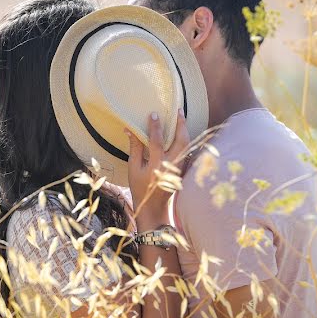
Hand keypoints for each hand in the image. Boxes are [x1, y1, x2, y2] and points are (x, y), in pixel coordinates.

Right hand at [126, 109, 189, 229]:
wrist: (154, 207)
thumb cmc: (140, 188)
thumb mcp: (133, 169)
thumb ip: (134, 148)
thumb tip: (130, 129)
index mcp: (157, 165)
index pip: (157, 141)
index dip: (155, 126)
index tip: (154, 114)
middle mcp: (171, 165)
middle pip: (181, 140)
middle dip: (180, 124)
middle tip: (178, 110)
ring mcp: (179, 167)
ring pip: (186, 144)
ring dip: (184, 130)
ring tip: (181, 116)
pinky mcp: (182, 169)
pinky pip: (186, 150)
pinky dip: (184, 139)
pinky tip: (180, 131)